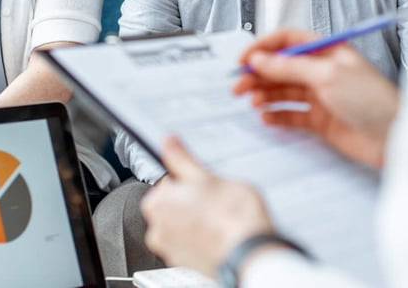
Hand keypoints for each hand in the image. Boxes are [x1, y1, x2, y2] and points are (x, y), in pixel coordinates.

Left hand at [140, 136, 273, 278]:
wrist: (251, 254)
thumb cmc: (233, 217)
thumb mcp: (208, 176)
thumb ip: (182, 159)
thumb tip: (169, 142)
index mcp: (157, 203)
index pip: (168, 181)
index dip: (190, 180)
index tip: (204, 183)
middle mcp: (157, 230)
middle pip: (173, 205)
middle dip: (192, 201)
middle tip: (215, 199)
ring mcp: (171, 251)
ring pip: (183, 225)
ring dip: (197, 220)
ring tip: (221, 217)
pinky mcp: (186, 265)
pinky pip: (191, 244)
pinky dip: (202, 238)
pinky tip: (221, 233)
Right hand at [233, 28, 399, 168]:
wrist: (394, 137)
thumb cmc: (373, 100)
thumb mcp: (328, 75)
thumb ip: (290, 66)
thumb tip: (260, 59)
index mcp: (327, 50)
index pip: (287, 41)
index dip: (263, 48)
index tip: (244, 60)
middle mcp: (322, 70)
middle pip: (281, 67)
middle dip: (258, 74)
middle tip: (239, 86)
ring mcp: (321, 95)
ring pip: (283, 91)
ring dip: (264, 94)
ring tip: (251, 101)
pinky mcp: (321, 120)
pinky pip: (291, 114)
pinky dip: (276, 115)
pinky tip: (266, 117)